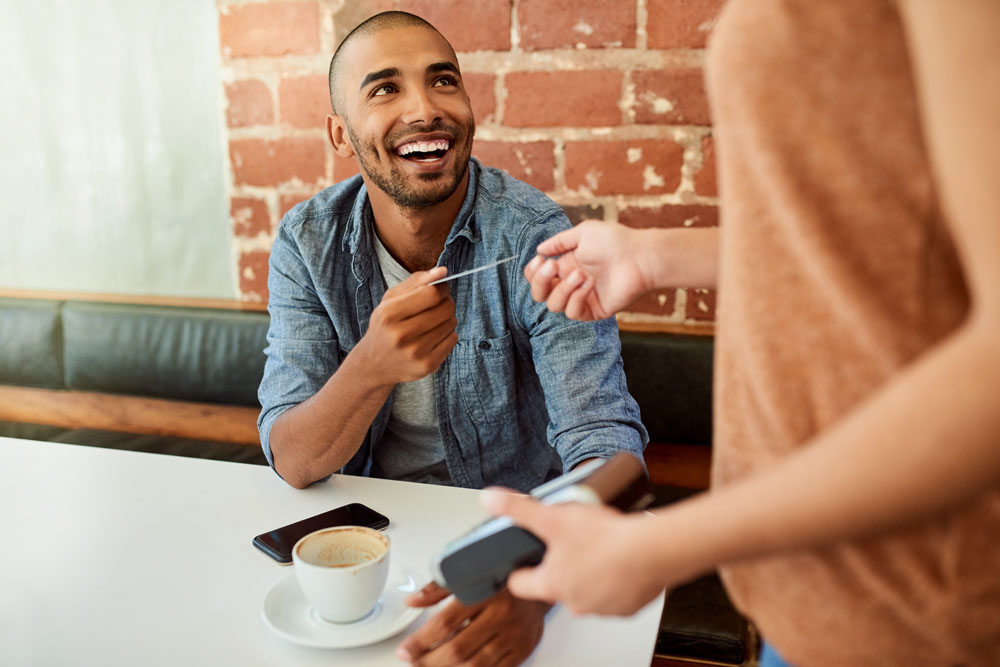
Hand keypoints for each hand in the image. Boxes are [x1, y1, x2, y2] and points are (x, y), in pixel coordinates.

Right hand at [355, 266, 457, 384]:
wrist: (374, 363)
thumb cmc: (386, 325)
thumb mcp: (391, 299)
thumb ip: (416, 281)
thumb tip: (443, 271)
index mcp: (389, 314)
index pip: (432, 293)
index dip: (441, 287)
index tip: (440, 288)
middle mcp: (401, 335)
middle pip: (445, 308)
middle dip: (446, 301)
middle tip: (437, 304)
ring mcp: (415, 353)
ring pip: (451, 323)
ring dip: (447, 317)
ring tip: (433, 321)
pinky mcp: (427, 366)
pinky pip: (453, 339)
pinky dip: (448, 333)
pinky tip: (433, 336)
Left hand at [397, 583, 546, 665]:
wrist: (540, 578)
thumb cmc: (500, 574)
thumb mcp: (469, 571)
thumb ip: (439, 587)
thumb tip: (412, 601)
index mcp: (485, 591)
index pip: (445, 623)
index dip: (421, 641)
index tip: (405, 649)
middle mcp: (501, 614)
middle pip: (457, 649)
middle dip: (428, 661)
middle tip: (412, 661)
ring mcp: (514, 634)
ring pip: (474, 665)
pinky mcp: (523, 648)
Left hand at [480, 489, 665, 615]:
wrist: (652, 551)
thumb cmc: (606, 539)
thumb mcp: (554, 517)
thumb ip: (519, 509)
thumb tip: (490, 499)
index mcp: (552, 584)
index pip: (520, 584)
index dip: (520, 569)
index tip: (524, 561)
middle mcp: (573, 602)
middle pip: (557, 585)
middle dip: (562, 565)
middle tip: (572, 543)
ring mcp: (601, 607)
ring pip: (587, 590)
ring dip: (590, 573)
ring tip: (599, 548)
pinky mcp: (626, 607)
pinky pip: (615, 594)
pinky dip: (616, 580)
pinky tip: (621, 559)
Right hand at [524, 221, 648, 319]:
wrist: (639, 256)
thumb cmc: (614, 241)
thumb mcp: (582, 234)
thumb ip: (559, 242)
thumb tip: (539, 249)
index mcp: (566, 266)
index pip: (537, 278)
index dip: (533, 272)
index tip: (542, 260)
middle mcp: (570, 284)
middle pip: (539, 295)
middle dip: (540, 282)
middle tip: (553, 266)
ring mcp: (581, 299)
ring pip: (554, 305)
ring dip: (563, 288)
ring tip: (582, 274)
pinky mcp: (593, 311)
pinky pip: (573, 312)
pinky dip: (577, 297)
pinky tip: (591, 283)